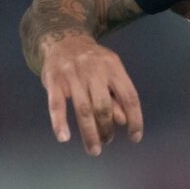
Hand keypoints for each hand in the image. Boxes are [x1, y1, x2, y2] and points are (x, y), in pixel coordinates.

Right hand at [41, 35, 144, 155]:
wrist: (63, 39)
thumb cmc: (91, 62)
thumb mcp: (109, 70)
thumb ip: (116, 94)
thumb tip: (123, 121)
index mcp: (113, 67)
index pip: (129, 97)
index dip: (135, 119)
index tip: (135, 137)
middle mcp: (94, 70)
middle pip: (104, 107)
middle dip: (107, 129)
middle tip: (106, 141)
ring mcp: (73, 75)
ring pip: (83, 110)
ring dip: (90, 133)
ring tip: (94, 149)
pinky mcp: (54, 80)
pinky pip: (57, 105)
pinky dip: (59, 122)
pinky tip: (64, 137)